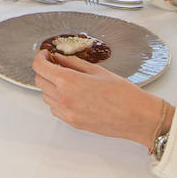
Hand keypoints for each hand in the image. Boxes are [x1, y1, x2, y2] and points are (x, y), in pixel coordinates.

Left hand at [32, 49, 165, 145]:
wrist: (136, 116)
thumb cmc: (123, 93)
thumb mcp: (97, 71)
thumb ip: (73, 63)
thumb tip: (58, 58)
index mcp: (69, 82)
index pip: (40, 67)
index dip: (40, 57)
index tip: (45, 54)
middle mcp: (64, 99)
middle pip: (39, 81)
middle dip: (45, 70)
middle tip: (56, 64)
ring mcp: (67, 113)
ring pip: (45, 96)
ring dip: (50, 85)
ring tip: (67, 80)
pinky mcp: (72, 123)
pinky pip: (55, 109)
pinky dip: (57, 99)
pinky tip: (72, 94)